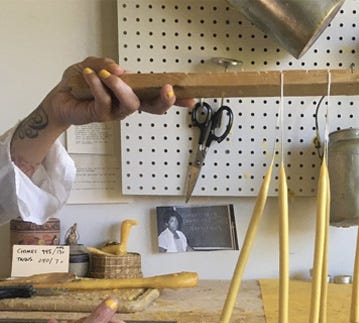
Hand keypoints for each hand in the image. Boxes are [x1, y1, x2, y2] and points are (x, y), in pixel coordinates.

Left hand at [12, 57, 195, 177]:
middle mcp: (128, 104)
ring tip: (107, 75)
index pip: (157, 95)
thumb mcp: (94, 65)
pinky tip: (90, 75)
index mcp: (133, 92)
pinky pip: (104, 101)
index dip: (176, 98)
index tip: (192, 97)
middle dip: (165, 100)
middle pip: (155, 107)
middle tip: (168, 88)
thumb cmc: (80, 84)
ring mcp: (117, 112)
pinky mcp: (101, 115)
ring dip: (121, 87)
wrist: (59, 99)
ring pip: (130, 104)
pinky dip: (97, 85)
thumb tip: (122, 71)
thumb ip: (108, 64)